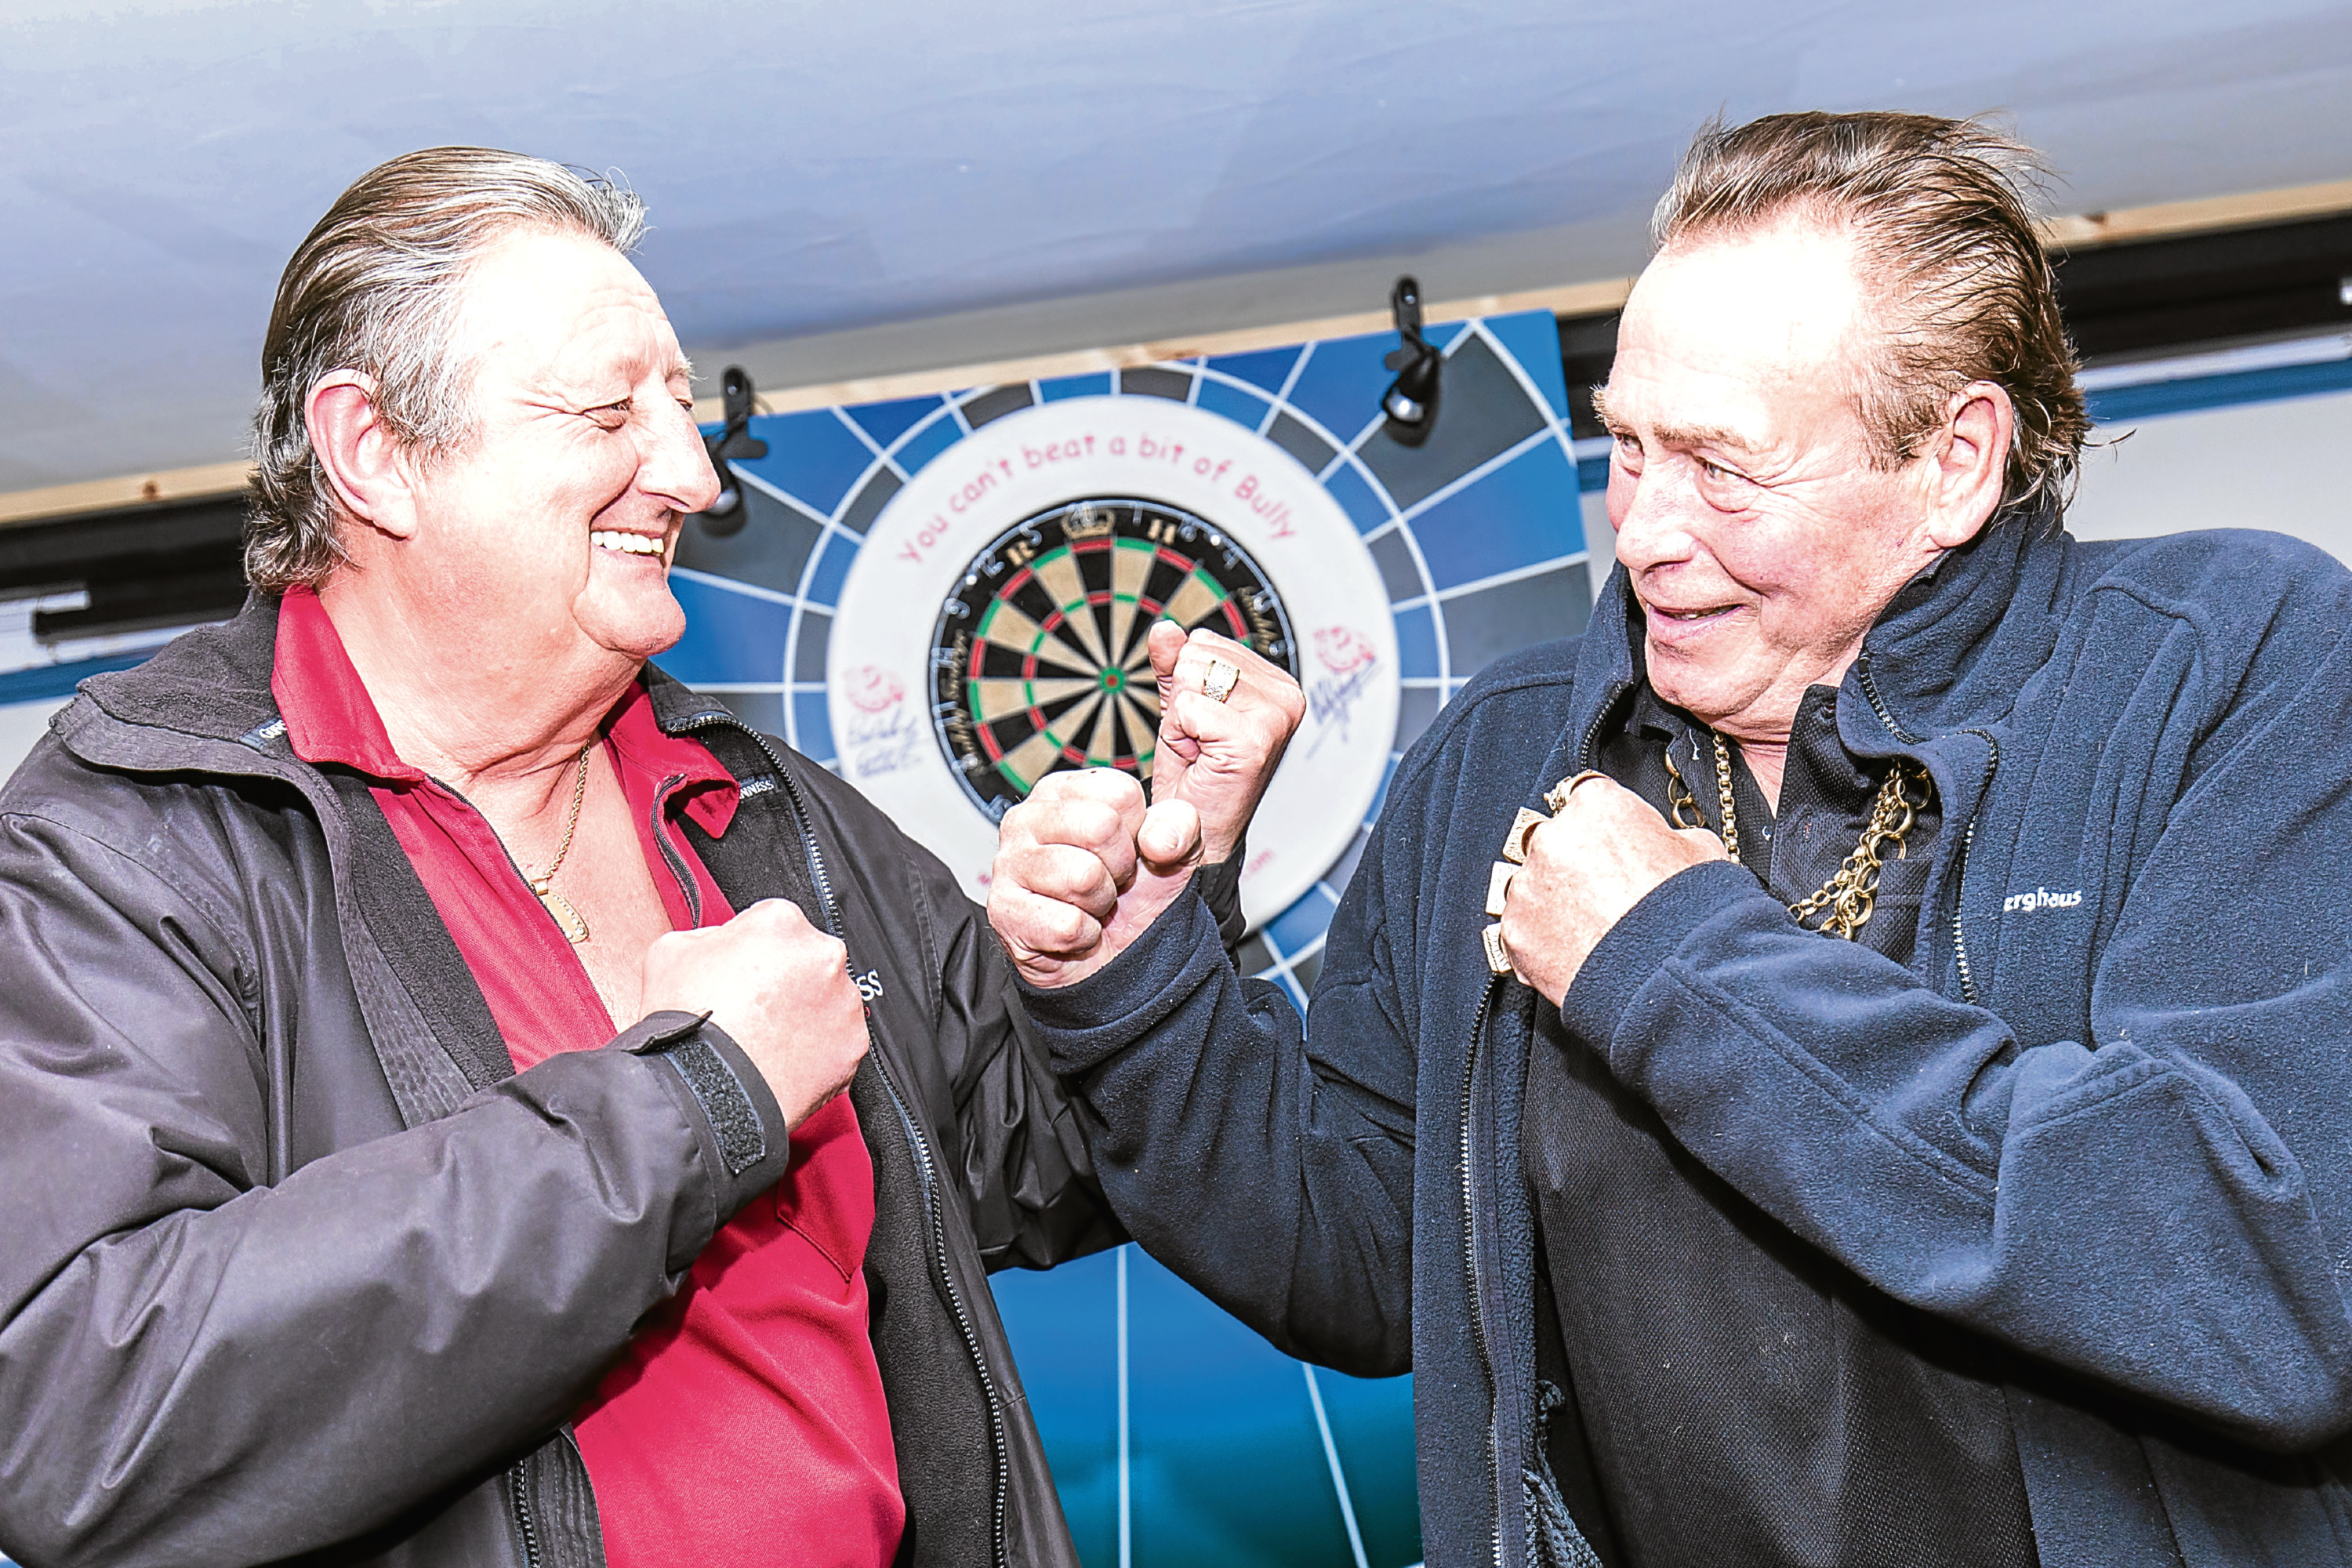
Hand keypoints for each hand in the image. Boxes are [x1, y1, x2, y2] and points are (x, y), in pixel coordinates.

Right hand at [639, 899, 868, 1130]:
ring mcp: (843, 1001)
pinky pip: (838, 1040)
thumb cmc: (689, 1027)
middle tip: (753, 1009)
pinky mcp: (854, 1043)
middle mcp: (822, 955)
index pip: (773, 924)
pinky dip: (817, 1048)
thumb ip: (708, 935)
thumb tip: (722, 941)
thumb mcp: (670, 952)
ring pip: (826, 999)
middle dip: (784, 979)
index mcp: (780, 922)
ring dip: (804, 1013)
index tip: (741, 973)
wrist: (707, 1094)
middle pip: (806, 959)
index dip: (752, 951)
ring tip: (766, 1038)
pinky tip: (784, 1057)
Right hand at [989, 767, 1203, 988]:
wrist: (1110, 956)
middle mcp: (1027, 817)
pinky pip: (1066, 925)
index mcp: (1064, 790)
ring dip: (1099, 903)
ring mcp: (1008, 862)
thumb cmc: (1132, 896)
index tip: (1126, 852)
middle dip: (1119, 867)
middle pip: (1100, 827)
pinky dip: (1082, 936)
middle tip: (1108, 881)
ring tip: (1088, 904)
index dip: (1138, 831)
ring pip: (1082, 877)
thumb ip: (1180, 826)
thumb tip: (1158, 839)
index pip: (1121, 794)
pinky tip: (1070, 928)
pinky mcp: (1001, 910)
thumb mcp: (1171, 852)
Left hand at [1147, 621, 1305, 862]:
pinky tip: (1200, 758)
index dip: (1188, 683)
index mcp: (1276, 683)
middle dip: (1183, 698)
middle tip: (1199, 739)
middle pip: (1197, 654)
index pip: (1204, 642)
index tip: (1202, 722)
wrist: (1195, 832)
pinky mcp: (1253, 739)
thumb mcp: (1180, 707)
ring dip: (1180, 717)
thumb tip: (1165, 629)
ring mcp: (1273, 717)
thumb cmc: (1194, 775)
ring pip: (1191, 677)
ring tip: (1200, 748)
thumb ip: (1174, 663)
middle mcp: (1284, 696)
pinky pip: (1187, 708)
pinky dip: (1180, 734)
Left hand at [1498, 775, 1728, 1004]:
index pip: (1587, 801)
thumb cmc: (1687, 915)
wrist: (1668, 977)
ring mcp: (1527, 885)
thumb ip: (1669, 838)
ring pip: (1531, 885)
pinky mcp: (1514, 929)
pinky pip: (1520, 927)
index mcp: (1596, 806)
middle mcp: (1553, 837)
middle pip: (1553, 841)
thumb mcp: (1700, 853)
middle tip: (1602, 894)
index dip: (1603, 828)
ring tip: (1589, 928)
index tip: (1609, 846)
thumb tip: (1667, 845)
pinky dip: (1540, 939)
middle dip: (1573, 863)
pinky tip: (1572, 952)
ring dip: (1551, 901)